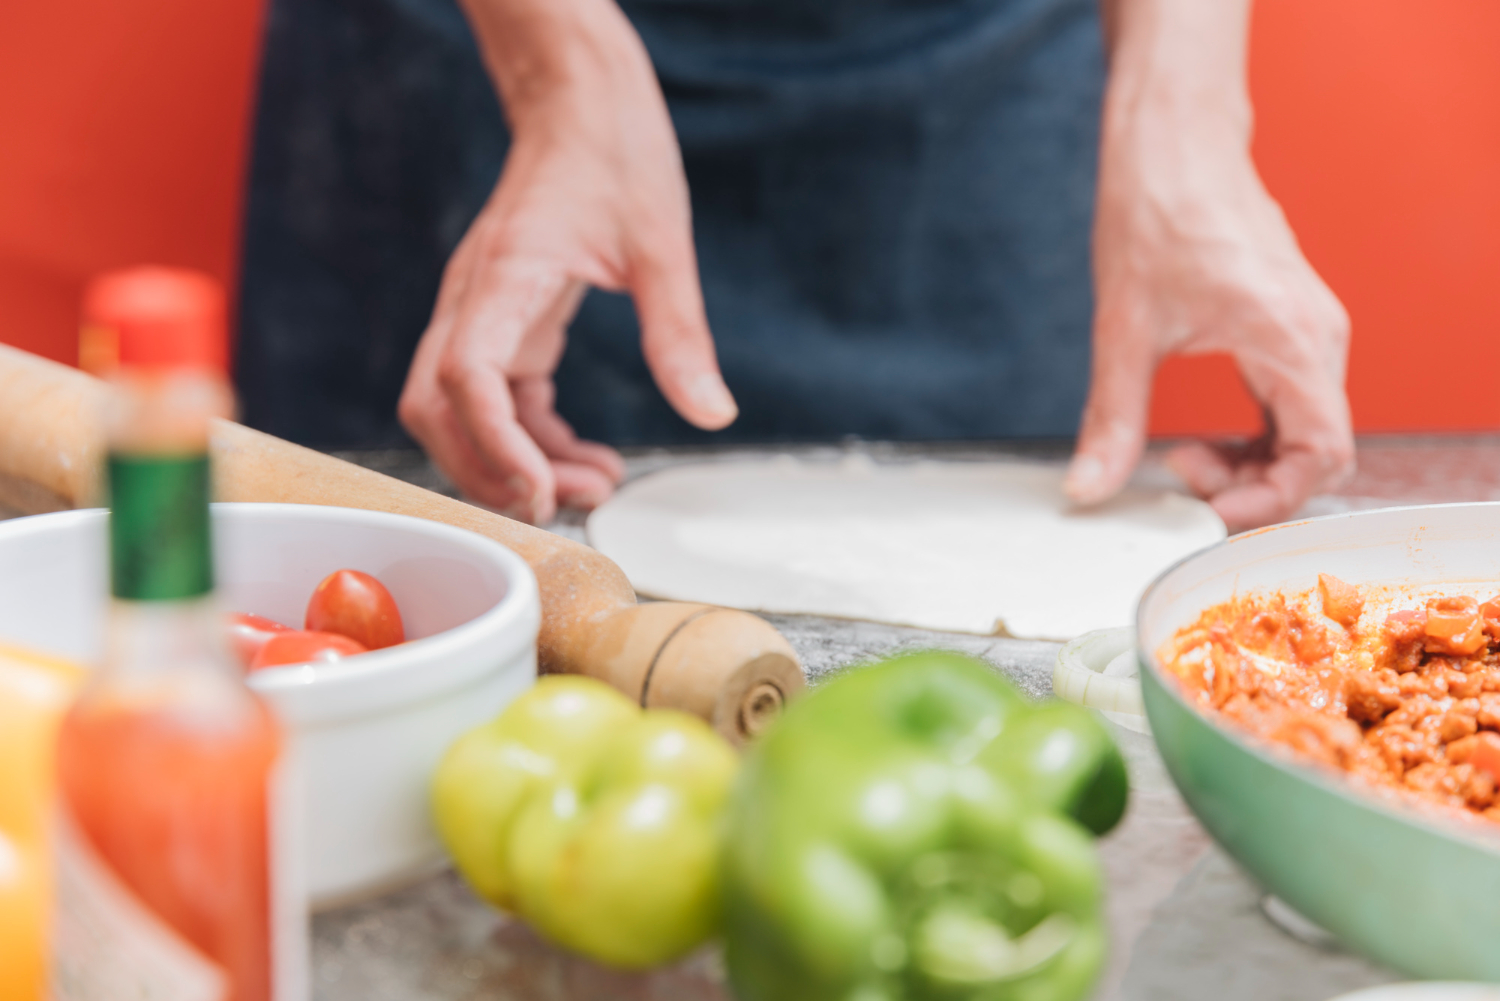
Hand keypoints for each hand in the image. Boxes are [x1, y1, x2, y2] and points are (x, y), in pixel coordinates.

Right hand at [398, 0, 735, 523]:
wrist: (582, 103)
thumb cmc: (615, 155)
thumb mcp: (662, 245)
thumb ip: (680, 335)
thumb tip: (711, 415)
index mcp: (505, 275)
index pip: (465, 375)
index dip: (493, 444)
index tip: (541, 489)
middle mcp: (475, 299)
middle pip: (437, 409)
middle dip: (488, 471)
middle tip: (561, 509)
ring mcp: (481, 312)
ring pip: (459, 412)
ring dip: (513, 463)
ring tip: (594, 491)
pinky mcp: (503, 322)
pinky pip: (498, 398)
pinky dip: (533, 440)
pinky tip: (587, 460)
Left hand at [1066, 0, 1352, 531]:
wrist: (1173, 139)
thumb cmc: (1157, 210)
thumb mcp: (1125, 327)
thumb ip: (1112, 418)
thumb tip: (1087, 487)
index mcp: (1292, 340)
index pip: (1323, 455)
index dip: (1271, 498)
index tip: (1208, 509)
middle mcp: (1317, 337)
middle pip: (1319, 452)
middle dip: (1254, 484)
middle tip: (1181, 478)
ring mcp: (1308, 329)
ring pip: (1305, 430)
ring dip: (1251, 461)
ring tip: (1179, 456)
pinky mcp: (1289, 324)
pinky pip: (1291, 403)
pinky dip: (1253, 433)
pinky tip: (1197, 435)